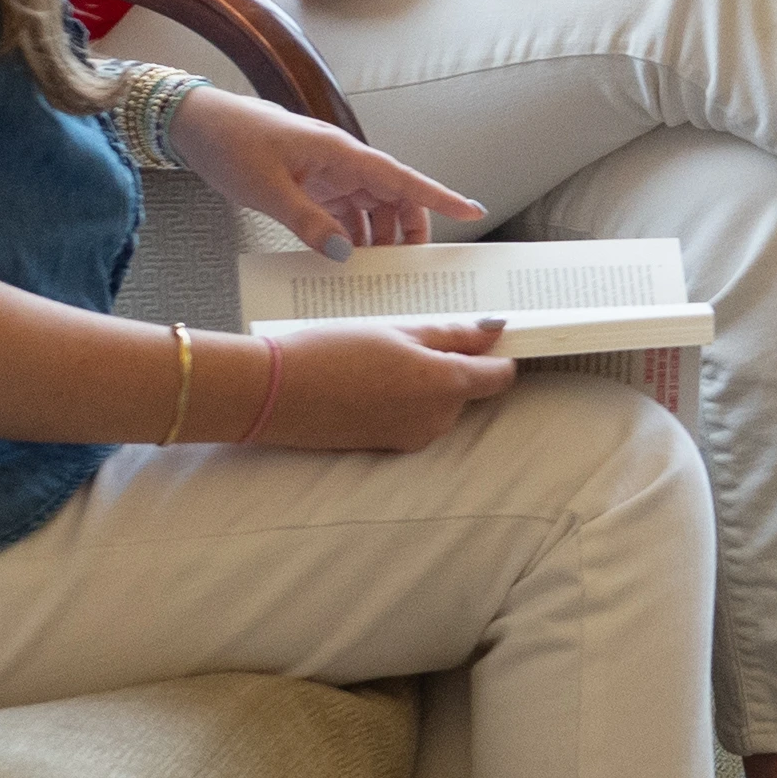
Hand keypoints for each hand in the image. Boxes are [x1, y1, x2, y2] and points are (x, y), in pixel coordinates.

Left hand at [175, 85, 483, 259]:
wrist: (194, 122)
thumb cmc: (231, 143)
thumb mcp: (267, 189)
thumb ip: (307, 222)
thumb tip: (344, 253)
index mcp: (340, 154)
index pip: (401, 178)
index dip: (438, 196)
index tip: (472, 211)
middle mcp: (341, 162)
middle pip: (393, 197)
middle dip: (408, 230)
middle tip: (409, 268)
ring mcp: (326, 173)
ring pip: (370, 208)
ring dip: (377, 237)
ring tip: (377, 271)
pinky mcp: (309, 183)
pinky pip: (343, 212)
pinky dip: (349, 235)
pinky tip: (344, 259)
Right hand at [246, 319, 521, 450]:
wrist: (275, 394)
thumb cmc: (332, 353)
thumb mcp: (396, 330)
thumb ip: (450, 334)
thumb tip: (492, 332)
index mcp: (446, 384)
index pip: (501, 376)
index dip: (498, 354)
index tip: (486, 336)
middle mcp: (438, 419)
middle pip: (469, 389)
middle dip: (454, 364)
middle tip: (415, 335)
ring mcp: (414, 437)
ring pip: (439, 404)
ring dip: (426, 382)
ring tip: (384, 355)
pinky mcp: (389, 446)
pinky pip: (413, 419)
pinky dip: (403, 400)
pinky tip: (370, 380)